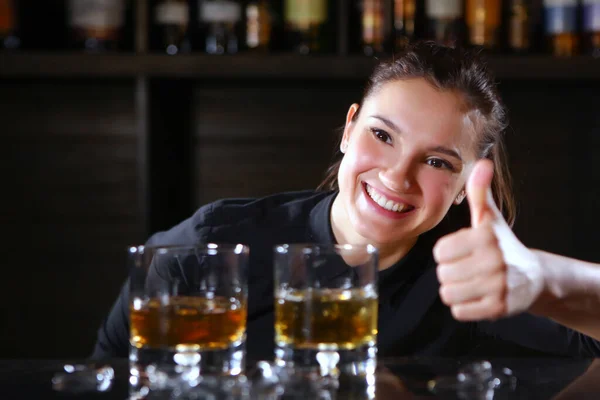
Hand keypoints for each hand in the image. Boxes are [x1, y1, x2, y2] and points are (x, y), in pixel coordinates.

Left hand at [433, 159, 543, 320]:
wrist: (534, 277)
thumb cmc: (502, 244)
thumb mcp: (490, 218)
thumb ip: (479, 192)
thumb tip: (482, 162)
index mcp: (485, 237)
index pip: (440, 251)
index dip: (447, 252)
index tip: (461, 251)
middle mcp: (492, 262)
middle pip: (442, 274)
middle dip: (450, 272)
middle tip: (467, 268)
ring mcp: (497, 287)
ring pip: (448, 294)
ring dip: (455, 289)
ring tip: (471, 282)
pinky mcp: (498, 309)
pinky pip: (458, 311)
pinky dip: (463, 306)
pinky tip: (477, 296)